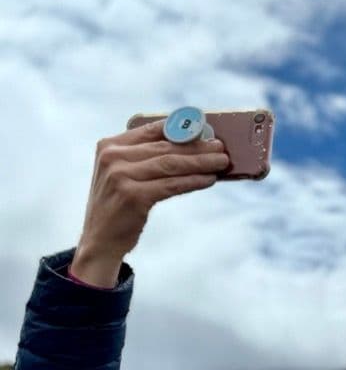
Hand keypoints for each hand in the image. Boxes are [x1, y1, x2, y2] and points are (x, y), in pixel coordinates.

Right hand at [71, 121, 229, 286]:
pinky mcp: (133, 196)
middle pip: (164, 147)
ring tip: (221, 162)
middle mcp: (113, 157)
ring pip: (171, 164)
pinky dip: (194, 181)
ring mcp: (121, 176)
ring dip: (201, 162)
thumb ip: (142, 158)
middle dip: (196, 146)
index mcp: (109, 146)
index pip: (150, 130)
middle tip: (220, 147)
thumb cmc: (117, 206)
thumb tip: (187, 147)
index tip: (204, 129)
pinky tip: (209, 179)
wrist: (99, 240)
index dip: (180, 128)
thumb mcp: (120, 175)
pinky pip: (172, 185)